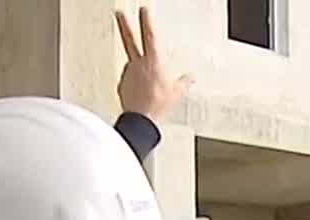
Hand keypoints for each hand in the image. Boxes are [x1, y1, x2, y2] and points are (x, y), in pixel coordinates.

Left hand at [116, 6, 193, 122]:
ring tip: (147, 86)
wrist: (142, 120)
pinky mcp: (122, 85)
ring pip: (131, 65)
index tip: (144, 10)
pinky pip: (128, 81)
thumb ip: (183, 82)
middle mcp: (137, 64)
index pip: (149, 35)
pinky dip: (133, 84)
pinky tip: (140, 93)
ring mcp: (127, 74)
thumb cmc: (159, 105)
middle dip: (124, 24)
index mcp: (153, 61)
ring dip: (137, 70)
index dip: (146, 20)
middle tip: (119, 13)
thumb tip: (190, 78)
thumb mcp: (177, 92)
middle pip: (129, 39)